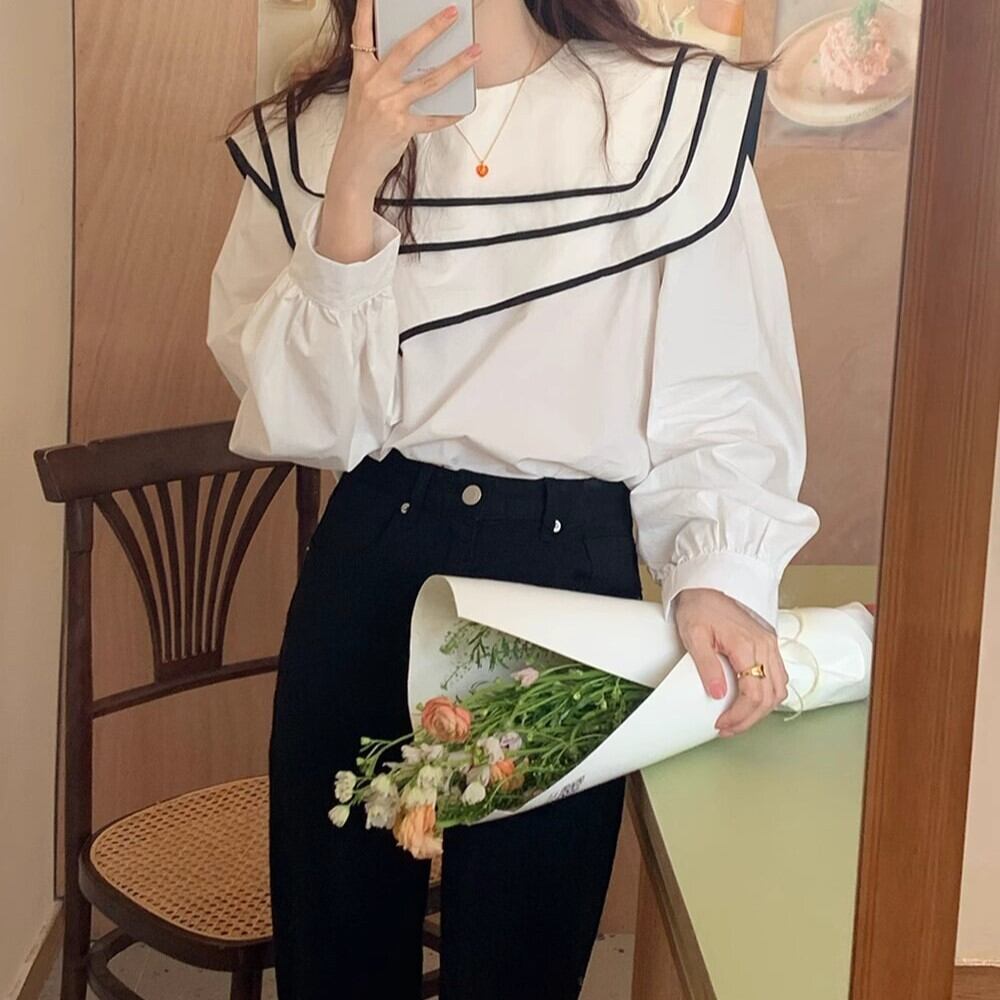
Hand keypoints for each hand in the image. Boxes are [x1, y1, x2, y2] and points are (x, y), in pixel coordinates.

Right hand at [327, 0, 482, 201]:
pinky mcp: (401, 127)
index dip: (366, 10)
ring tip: (475, 52)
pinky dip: (448, 115)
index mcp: (362, 74)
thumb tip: (417, 66)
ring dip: (456, 65)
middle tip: (452, 13)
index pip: (362, 35)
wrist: (353, 166)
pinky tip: (462, 109)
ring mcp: (388, 105)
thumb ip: (383, 80)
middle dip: (432, 28)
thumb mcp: (364, 99)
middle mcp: (374, 85)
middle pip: (406, 49)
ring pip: (429, 80)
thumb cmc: (361, 132)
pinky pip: (432, 118)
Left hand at [673, 588, 788, 737]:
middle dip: (750, 718)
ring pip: (779, 688)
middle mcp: (765, 646)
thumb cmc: (699, 605)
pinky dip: (768, 693)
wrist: (708, 581)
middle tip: (728, 728)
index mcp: (747, 645)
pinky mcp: (769, 642)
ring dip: (761, 709)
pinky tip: (751, 700)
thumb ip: (707, 665)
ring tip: (739, 719)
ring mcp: (770, 644)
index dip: (739, 715)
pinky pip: (778, 675)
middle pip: (770, 696)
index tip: (722, 725)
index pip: (753, 693)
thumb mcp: (694, 635)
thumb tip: (718, 694)